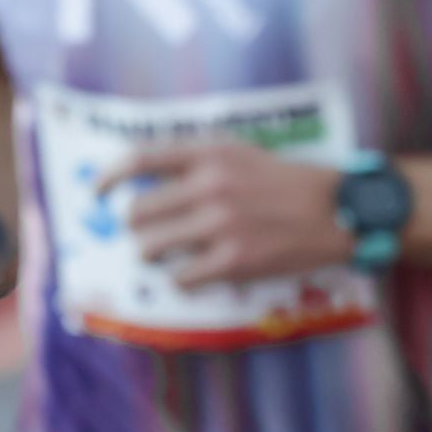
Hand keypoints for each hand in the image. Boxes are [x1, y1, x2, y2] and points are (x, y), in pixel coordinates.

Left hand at [98, 141, 351, 288]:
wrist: (335, 210)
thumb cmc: (281, 181)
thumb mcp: (237, 151)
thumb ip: (192, 159)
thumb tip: (141, 175)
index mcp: (208, 153)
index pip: (139, 158)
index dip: (108, 176)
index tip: (96, 192)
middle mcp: (209, 185)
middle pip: (137, 212)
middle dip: (136, 227)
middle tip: (147, 234)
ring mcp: (220, 224)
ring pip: (151, 247)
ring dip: (152, 255)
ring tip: (166, 254)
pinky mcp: (234, 261)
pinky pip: (180, 278)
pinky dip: (179, 280)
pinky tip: (192, 275)